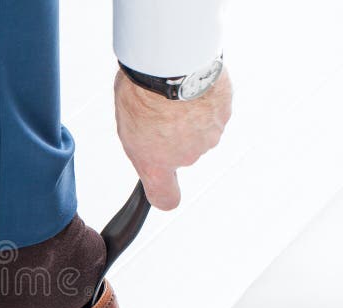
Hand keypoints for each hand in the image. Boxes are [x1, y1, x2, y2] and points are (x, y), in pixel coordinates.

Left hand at [114, 68, 231, 209]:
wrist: (170, 65)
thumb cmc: (141, 93)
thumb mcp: (126, 123)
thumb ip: (142, 140)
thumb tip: (150, 137)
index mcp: (156, 164)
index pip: (165, 197)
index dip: (165, 193)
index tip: (164, 189)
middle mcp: (186, 156)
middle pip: (180, 151)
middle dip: (172, 134)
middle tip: (158, 110)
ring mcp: (209, 136)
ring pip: (198, 130)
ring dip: (189, 116)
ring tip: (174, 94)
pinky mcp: (225, 114)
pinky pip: (212, 110)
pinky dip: (204, 100)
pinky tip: (191, 85)